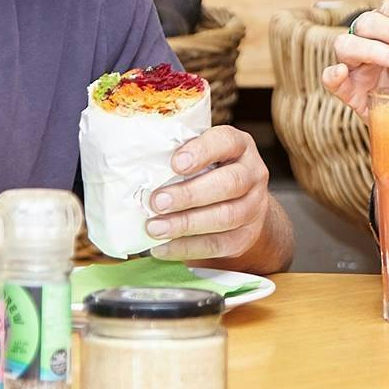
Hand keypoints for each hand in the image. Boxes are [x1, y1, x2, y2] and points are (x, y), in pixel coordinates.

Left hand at [144, 126, 270, 260]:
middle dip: (190, 194)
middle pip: (229, 183)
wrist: (241, 205)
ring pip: (226, 216)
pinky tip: (163, 247)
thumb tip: (134, 167)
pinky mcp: (246, 235)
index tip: (176, 163)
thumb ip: (177, 157)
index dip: (202, 151)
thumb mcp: (200, 156)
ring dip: (186, 224)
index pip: (226, 141)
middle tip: (157, 202)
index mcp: (239, 146)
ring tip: (155, 228)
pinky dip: (187, 248)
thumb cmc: (208, 173)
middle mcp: (253, 173)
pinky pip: (218, 244)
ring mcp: (254, 206)